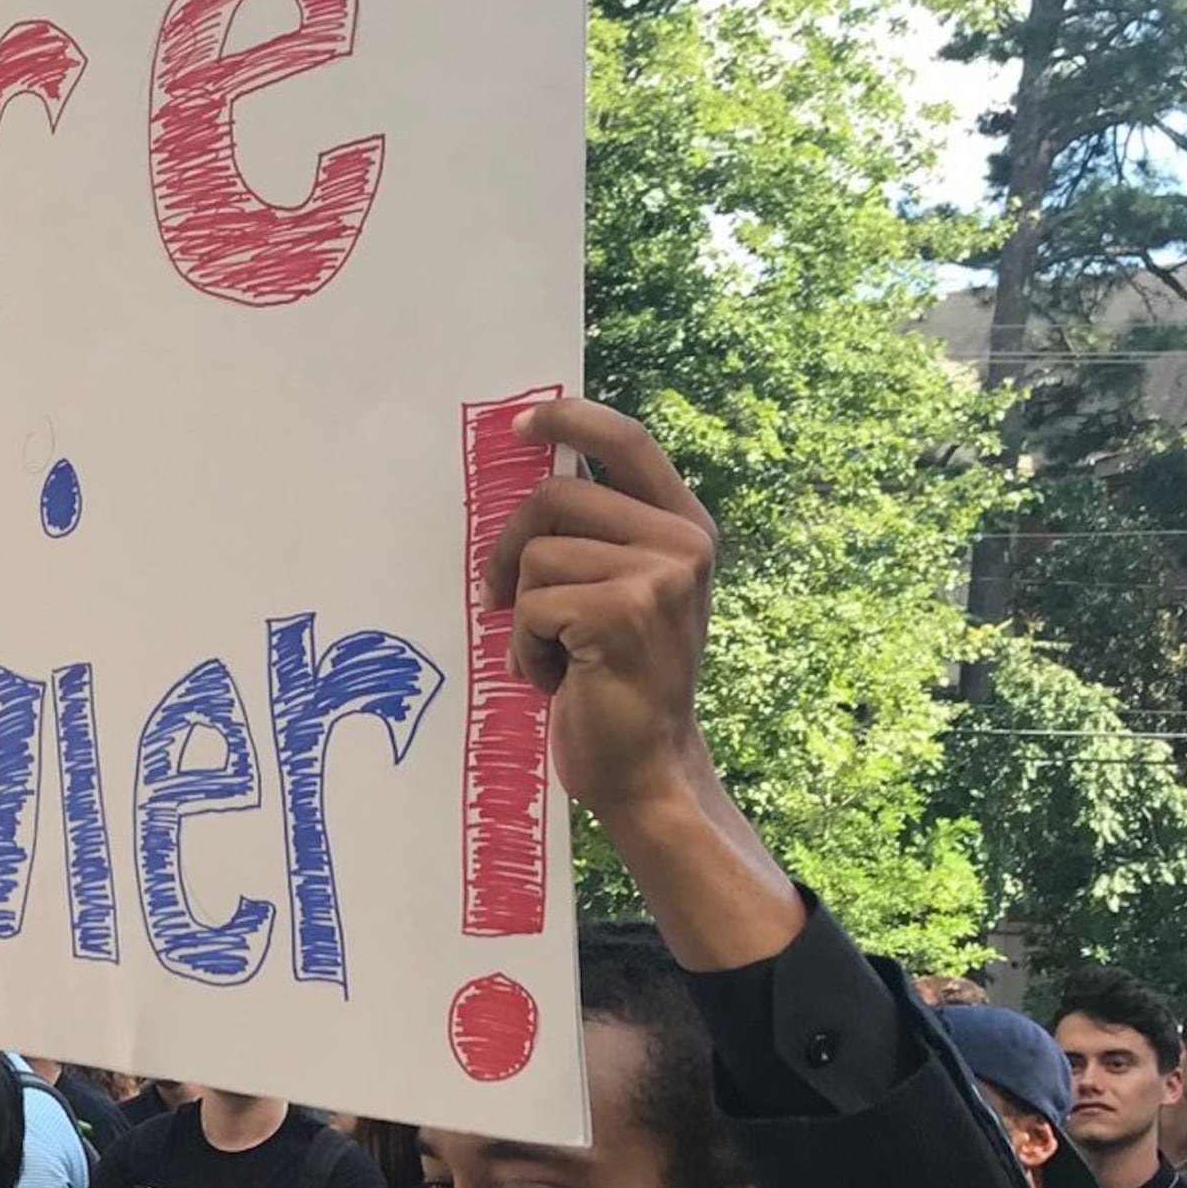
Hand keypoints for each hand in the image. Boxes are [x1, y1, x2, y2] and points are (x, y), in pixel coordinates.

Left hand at [484, 400, 721, 830]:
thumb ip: (603, 536)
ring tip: (557, 657)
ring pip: (536, 555)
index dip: (571, 420)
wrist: (648, 767)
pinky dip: (526, 648)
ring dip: (525, 616)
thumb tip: (535, 475)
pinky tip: (558, 678)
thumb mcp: (627, 594)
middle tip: (502, 600)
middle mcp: (682, 543)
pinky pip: (532, 604)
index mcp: (685, 528)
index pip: (629, 443)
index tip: (521, 425)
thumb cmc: (621, 683)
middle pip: (555, 497)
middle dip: (509, 550)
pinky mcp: (622, 612)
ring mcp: (658, 575)